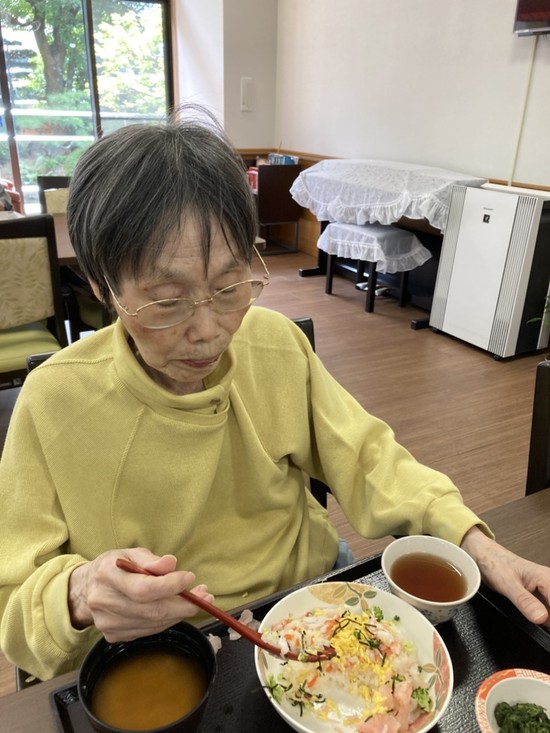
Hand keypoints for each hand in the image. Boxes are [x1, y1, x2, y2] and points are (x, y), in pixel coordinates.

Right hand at [68, 548, 213, 640]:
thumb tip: (172, 564)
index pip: (142, 588)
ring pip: (152, 623)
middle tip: (204, 595)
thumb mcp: (130, 553)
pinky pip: (148, 631)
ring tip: (196, 600)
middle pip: (151, 610)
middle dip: (183, 604)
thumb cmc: (114, 566)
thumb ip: (151, 559)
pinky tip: (176, 609)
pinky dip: (166, 621)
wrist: (85, 590)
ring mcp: (107, 623)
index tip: (189, 578)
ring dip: (179, 613)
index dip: (169, 586)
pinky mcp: (113, 636)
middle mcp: (104, 601)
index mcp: (107, 575)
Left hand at [461, 526, 549, 627]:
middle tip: (537, 623)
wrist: (483, 556)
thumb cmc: (495, 563)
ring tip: (534, 625)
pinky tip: (539, 628)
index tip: (545, 625)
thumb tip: (541, 618)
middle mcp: (549, 584)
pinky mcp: (539, 599)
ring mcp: (545, 593)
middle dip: (549, 621)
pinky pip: (546, 613)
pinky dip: (544, 622)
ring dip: (547, 623)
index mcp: (547, 579)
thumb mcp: (507, 584)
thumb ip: (524, 601)